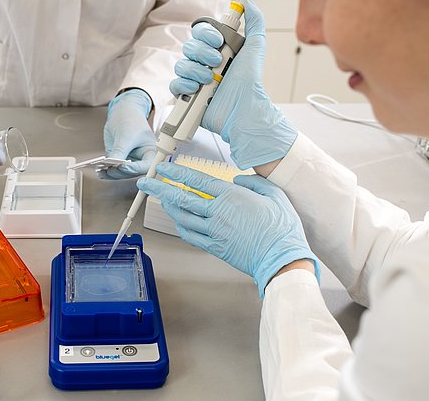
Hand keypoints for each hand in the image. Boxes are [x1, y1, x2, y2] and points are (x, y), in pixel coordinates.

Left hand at [100, 89, 156, 179]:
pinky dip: (106, 171)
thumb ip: (120, 150)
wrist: (123, 113)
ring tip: (101, 170)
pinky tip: (99, 171)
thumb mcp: (126, 135)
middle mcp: (141, 159)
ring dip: (111, 173)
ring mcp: (129, 161)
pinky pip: (113, 169)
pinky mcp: (119, 160)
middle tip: (110, 169)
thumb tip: (113, 164)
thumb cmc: (131, 121)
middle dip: (120, 172)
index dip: (135, 169)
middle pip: (132, 172)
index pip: (145, 166)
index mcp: (150, 153)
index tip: (123, 167)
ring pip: (121, 173)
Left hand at [137, 162, 318, 296]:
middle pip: (181, 198)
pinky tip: (177, 221)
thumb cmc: (281, 229)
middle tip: (146, 182)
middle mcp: (218, 213)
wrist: (282, 259)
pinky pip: (190, 235)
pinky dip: (180, 226)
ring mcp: (214, 232)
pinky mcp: (214, 248)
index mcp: (231, 197)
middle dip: (160, 188)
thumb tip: (239, 179)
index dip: (177, 173)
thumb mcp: (275, 195)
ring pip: (182, 217)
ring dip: (168, 206)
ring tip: (161, 199)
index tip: (164, 168)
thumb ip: (254, 182)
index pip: (197, 181)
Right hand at [169, 0, 296, 170]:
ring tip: (209, 80)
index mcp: (216, 50)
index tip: (218, 41)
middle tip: (217, 63)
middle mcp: (203, 63)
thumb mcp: (255, 48)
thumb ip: (255, 22)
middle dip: (202, 53)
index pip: (200, 32)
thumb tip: (246, 0)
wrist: (243, 110)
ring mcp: (193, 80)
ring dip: (195, 70)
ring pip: (180, 65)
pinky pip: (174, 84)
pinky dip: (184, 85)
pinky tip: (197, 90)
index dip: (206, 34)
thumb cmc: (250, 82)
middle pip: (188, 47)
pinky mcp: (186, 96)